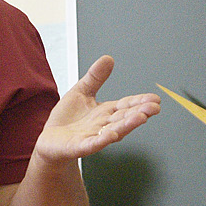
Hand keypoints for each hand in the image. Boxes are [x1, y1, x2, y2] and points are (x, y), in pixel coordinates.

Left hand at [34, 55, 159, 162]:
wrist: (50, 140)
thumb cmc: (67, 119)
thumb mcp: (81, 92)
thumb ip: (95, 77)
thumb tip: (108, 58)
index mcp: (105, 112)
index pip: (126, 106)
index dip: (140, 102)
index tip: (155, 99)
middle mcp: (103, 126)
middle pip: (123, 118)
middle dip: (139, 112)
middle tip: (155, 107)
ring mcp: (92, 137)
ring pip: (113, 132)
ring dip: (127, 126)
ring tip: (141, 118)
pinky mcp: (78, 147)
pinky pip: (91, 145)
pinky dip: (101, 141)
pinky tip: (110, 136)